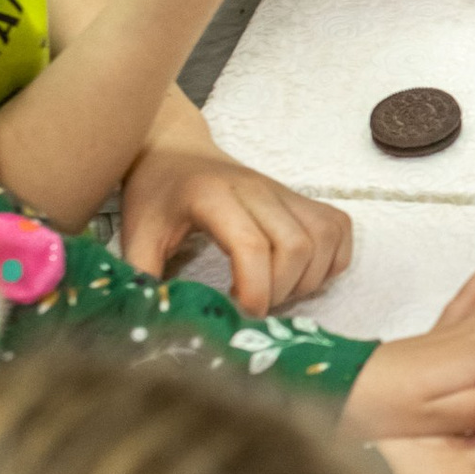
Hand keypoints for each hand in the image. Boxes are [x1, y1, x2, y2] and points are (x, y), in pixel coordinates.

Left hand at [116, 144, 351, 310]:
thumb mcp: (137, 234)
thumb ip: (142, 277)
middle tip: (254, 307)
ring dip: (308, 279)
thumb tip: (152, 323)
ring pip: (323, 238)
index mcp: (213, 196)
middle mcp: (257, 189)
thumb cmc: (156, 193)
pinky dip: (331, 261)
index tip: (238, 315)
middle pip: (296, 246)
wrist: (175, 149)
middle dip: (281, 292)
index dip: (253, 291)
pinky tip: (301, 276)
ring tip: (276, 293)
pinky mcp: (302, 197)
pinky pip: (337, 229)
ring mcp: (284, 191)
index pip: (251, 246)